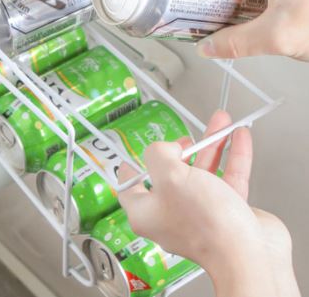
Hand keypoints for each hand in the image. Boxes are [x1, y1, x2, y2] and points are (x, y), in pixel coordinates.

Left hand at [118, 110, 299, 296]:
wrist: (248, 255)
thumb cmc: (206, 225)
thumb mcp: (170, 176)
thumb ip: (159, 154)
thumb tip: (164, 148)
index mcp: (147, 211)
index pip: (130, 187)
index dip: (133, 166)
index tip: (135, 153)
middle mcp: (171, 214)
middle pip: (172, 173)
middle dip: (183, 148)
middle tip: (187, 136)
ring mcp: (199, 214)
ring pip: (203, 172)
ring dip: (213, 145)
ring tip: (221, 124)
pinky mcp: (226, 213)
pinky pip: (228, 178)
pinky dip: (234, 157)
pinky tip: (239, 138)